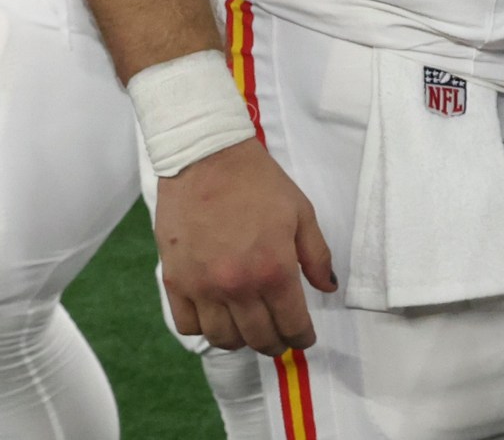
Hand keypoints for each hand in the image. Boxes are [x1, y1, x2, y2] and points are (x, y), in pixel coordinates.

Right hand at [154, 138, 335, 354]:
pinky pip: (187, 325)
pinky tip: (218, 317)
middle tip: (281, 339)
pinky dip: (205, 329)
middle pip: (258, 338)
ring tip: (251, 329)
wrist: (206, 161)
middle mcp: (237, 287)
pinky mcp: (174, 282)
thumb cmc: (259, 183)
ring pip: (223, 338)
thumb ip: (317, 256)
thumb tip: (327, 287)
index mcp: (273, 270)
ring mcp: (202, 288)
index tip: (305, 339)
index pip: (291, 323)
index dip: (302, 337)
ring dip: (241, 341)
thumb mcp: (302, 213)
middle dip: (276, 344)